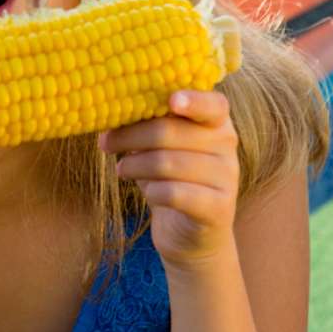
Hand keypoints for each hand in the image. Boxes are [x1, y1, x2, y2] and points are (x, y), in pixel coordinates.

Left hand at [98, 91, 239, 271]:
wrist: (190, 231)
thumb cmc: (170, 178)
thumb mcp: (161, 147)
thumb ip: (148, 125)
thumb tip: (110, 110)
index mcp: (216, 121)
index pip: (213, 104)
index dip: (192, 100)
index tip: (171, 100)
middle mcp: (227, 145)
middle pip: (169, 132)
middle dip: (130, 136)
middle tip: (105, 143)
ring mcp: (226, 177)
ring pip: (166, 163)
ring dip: (134, 165)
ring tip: (121, 169)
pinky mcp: (218, 208)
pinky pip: (174, 193)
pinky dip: (151, 192)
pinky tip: (147, 193)